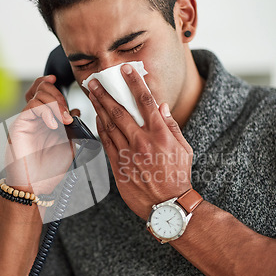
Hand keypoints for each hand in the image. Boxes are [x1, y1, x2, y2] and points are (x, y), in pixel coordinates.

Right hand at [4, 75, 79, 194]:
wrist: (36, 186)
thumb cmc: (50, 171)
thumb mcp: (69, 147)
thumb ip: (72, 129)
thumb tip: (76, 111)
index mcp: (46, 121)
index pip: (47, 94)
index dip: (54, 86)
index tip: (63, 82)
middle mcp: (35, 118)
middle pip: (41, 89)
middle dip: (58, 94)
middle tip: (67, 112)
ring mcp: (26, 120)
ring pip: (37, 94)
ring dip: (55, 102)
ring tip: (64, 119)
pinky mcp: (19, 125)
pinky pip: (32, 107)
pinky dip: (46, 111)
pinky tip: (54, 124)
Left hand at [88, 64, 192, 219]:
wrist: (167, 205)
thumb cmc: (178, 177)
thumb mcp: (184, 149)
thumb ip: (171, 126)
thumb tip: (161, 106)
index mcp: (160, 134)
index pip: (145, 101)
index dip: (134, 82)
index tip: (125, 70)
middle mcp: (142, 141)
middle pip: (119, 110)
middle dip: (105, 93)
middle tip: (94, 81)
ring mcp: (128, 154)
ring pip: (109, 125)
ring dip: (98, 107)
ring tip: (90, 95)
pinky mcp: (118, 166)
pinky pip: (106, 142)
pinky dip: (100, 128)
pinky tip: (96, 117)